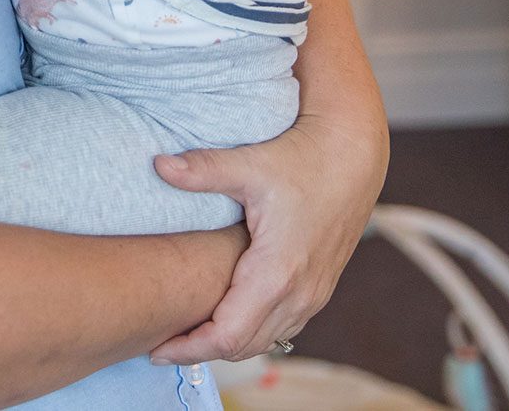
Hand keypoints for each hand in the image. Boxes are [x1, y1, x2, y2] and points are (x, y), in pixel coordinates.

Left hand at [147, 109, 386, 363]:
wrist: (352, 156)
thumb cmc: (302, 159)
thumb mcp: (249, 164)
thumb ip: (202, 170)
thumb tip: (157, 164)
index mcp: (277, 272)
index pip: (227, 335)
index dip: (189, 348)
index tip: (156, 351)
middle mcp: (299, 294)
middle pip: (243, 347)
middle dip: (201, 351)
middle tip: (159, 345)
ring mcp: (313, 295)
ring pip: (264, 341)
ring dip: (226, 344)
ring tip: (185, 335)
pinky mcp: (319, 288)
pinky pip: (282, 327)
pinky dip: (251, 333)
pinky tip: (225, 318)